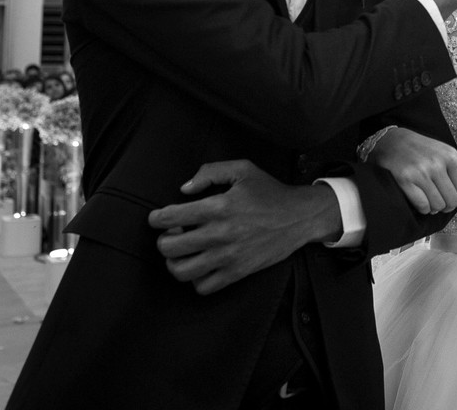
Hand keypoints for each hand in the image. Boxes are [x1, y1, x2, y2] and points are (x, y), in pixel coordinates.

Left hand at [148, 160, 336, 294]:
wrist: (300, 217)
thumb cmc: (270, 193)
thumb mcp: (243, 170)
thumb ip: (210, 172)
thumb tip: (185, 189)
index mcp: (219, 207)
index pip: (170, 217)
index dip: (157, 218)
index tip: (158, 218)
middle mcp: (220, 234)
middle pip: (169, 247)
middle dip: (163, 239)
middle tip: (172, 234)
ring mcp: (228, 257)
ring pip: (181, 270)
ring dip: (174, 262)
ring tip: (182, 252)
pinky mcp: (237, 272)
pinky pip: (203, 287)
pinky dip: (196, 279)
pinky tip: (201, 265)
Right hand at [366, 127, 456, 213]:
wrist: (392, 142)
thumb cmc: (423, 151)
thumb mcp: (448, 158)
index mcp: (451, 156)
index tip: (448, 191)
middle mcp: (437, 163)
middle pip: (452, 201)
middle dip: (446, 204)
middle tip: (437, 196)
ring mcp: (421, 172)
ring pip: (437, 206)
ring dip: (433, 206)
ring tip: (428, 196)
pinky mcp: (405, 180)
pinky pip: (422, 206)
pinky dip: (422, 207)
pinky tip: (419, 197)